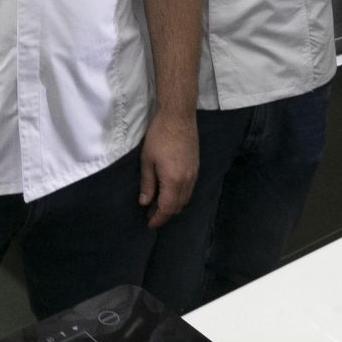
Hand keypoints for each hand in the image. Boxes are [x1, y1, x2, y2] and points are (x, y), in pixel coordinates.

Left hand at [138, 108, 197, 228]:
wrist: (178, 117)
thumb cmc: (159, 137)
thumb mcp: (147, 161)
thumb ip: (147, 184)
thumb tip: (144, 203)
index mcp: (173, 181)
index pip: (167, 208)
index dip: (158, 219)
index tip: (149, 224)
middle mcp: (187, 181)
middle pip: (178, 206)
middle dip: (165, 214)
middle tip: (151, 215)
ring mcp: (194, 174)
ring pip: (185, 199)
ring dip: (173, 205)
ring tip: (158, 205)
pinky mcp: (196, 167)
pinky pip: (189, 189)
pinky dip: (179, 196)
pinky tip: (170, 192)